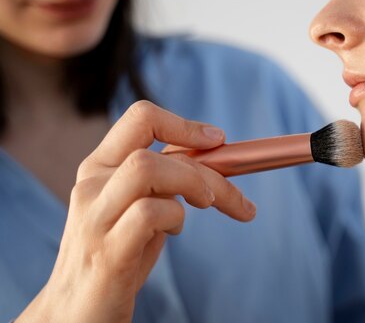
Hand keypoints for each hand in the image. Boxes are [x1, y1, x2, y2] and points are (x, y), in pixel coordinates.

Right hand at [16, 101, 255, 322]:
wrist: (76, 311)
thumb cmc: (117, 254)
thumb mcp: (138, 206)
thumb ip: (164, 179)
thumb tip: (213, 157)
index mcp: (99, 167)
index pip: (140, 118)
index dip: (184, 125)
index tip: (217, 140)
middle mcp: (91, 185)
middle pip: (154, 150)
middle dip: (207, 170)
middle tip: (232, 197)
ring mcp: (95, 218)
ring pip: (146, 168)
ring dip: (193, 184)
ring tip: (205, 206)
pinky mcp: (106, 252)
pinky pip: (149, 213)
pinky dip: (176, 217)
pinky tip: (173, 232)